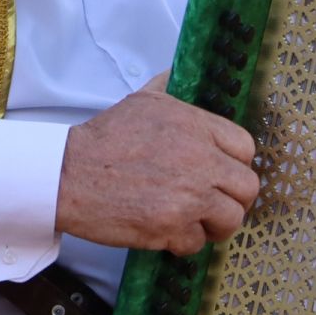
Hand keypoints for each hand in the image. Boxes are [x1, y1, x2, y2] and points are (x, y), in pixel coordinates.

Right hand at [56, 85, 259, 254]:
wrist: (68, 173)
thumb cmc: (103, 140)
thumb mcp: (142, 100)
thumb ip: (169, 86)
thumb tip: (179, 71)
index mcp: (196, 126)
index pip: (245, 148)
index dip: (236, 164)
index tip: (223, 174)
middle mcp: (200, 160)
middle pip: (247, 187)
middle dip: (233, 199)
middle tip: (214, 204)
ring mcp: (189, 196)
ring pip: (231, 219)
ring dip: (214, 225)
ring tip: (194, 222)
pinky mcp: (172, 227)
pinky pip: (197, 243)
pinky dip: (183, 243)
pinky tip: (166, 232)